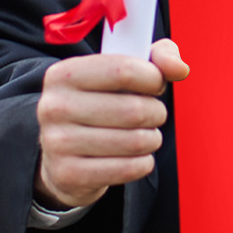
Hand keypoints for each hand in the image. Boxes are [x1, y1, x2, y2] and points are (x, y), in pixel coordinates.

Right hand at [34, 38, 190, 209]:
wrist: (62, 155)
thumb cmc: (101, 104)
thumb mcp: (122, 71)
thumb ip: (157, 58)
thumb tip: (179, 68)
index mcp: (64, 74)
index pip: (123, 70)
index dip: (153, 78)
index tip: (156, 84)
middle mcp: (54, 106)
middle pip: (134, 110)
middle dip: (156, 113)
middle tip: (152, 114)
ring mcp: (57, 143)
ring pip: (135, 141)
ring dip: (152, 139)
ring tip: (144, 135)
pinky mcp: (68, 174)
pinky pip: (128, 169)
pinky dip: (143, 163)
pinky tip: (135, 157)